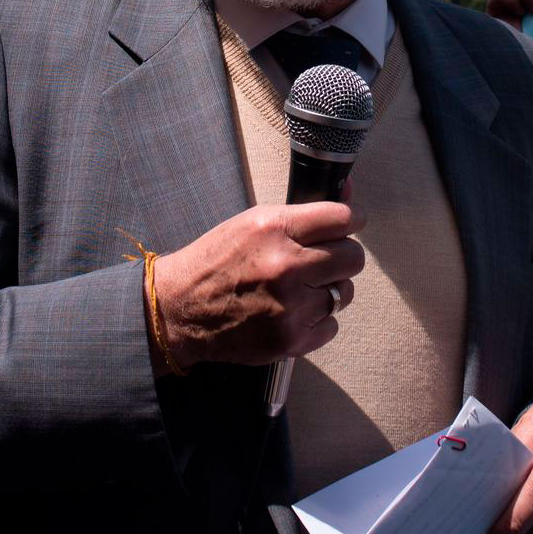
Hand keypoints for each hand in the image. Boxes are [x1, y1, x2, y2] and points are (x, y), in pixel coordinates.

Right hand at [151, 201, 366, 369]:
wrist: (179, 309)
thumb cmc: (217, 261)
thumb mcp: (254, 222)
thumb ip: (303, 212)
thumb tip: (349, 193)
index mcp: (275, 229)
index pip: (343, 218)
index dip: (352, 219)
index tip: (349, 224)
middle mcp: (286, 266)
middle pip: (353, 257)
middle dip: (342, 256)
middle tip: (322, 259)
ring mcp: (290, 307)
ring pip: (345, 293)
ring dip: (327, 290)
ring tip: (299, 288)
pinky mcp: (290, 340)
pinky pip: (332, 325)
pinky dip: (316, 319)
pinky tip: (291, 312)